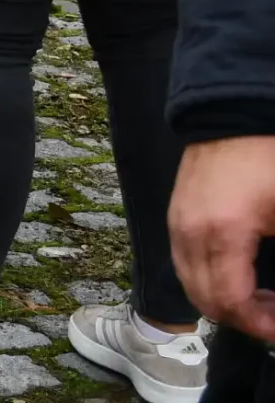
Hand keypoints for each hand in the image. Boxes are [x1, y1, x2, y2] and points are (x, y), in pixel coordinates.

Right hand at [171, 134, 274, 341]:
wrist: (232, 114)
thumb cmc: (269, 160)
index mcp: (222, 233)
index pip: (231, 301)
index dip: (260, 325)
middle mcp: (189, 233)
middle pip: (205, 300)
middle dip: (242, 318)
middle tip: (274, 316)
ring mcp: (177, 223)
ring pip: (190, 284)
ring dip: (223, 301)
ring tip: (259, 298)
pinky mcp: (175, 215)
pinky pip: (184, 262)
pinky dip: (207, 279)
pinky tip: (238, 273)